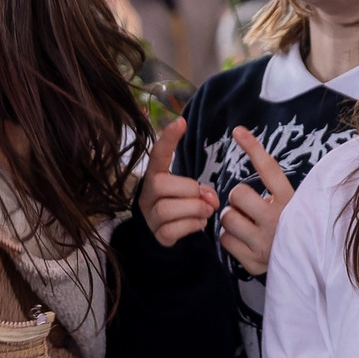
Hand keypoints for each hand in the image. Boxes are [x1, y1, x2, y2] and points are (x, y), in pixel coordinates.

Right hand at [140, 117, 219, 244]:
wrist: (166, 234)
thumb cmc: (181, 204)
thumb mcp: (189, 190)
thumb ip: (200, 188)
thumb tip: (210, 199)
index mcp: (156, 175)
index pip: (158, 154)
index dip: (168, 138)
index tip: (181, 122)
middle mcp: (147, 194)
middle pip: (161, 184)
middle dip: (190, 190)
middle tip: (207, 198)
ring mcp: (150, 216)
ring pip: (166, 209)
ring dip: (194, 210)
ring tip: (206, 211)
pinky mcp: (157, 235)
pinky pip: (172, 230)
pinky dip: (192, 226)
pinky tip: (199, 223)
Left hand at [216, 130, 295, 276]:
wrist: (305, 269)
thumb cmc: (290, 229)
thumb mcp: (290, 204)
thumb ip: (271, 189)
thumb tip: (242, 140)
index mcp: (291, 202)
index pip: (269, 170)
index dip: (253, 148)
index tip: (238, 131)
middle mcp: (279, 221)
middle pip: (238, 194)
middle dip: (237, 199)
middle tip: (248, 208)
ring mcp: (266, 243)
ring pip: (226, 218)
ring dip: (231, 220)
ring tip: (246, 225)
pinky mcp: (253, 262)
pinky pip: (225, 240)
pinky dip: (230, 239)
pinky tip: (244, 241)